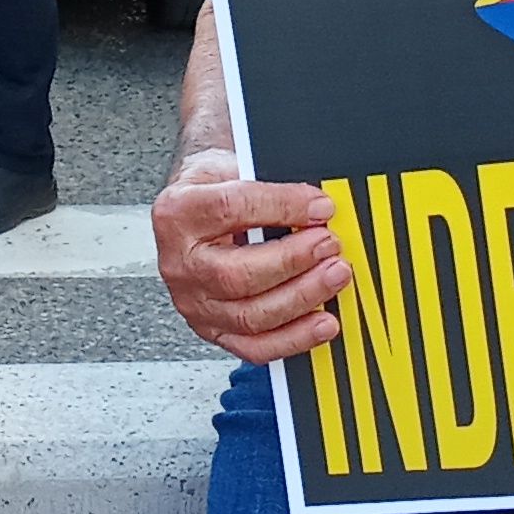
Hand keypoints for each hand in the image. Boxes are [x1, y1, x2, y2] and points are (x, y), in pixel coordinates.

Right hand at [154, 146, 353, 361]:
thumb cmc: (214, 188)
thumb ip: (269, 180)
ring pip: (251, 316)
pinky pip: (254, 347)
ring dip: (302, 297)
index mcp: (178, 213)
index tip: (320, 205)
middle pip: (237, 275)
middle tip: (329, 244)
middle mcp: (180, 263)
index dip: (282, 207)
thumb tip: (317, 200)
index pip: (230, 209)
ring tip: (335, 275)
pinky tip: (322, 322)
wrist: (193, 209)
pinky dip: (294, 338)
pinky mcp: (213, 329)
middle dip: (293, 260)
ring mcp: (194, 302)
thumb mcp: (232, 165)